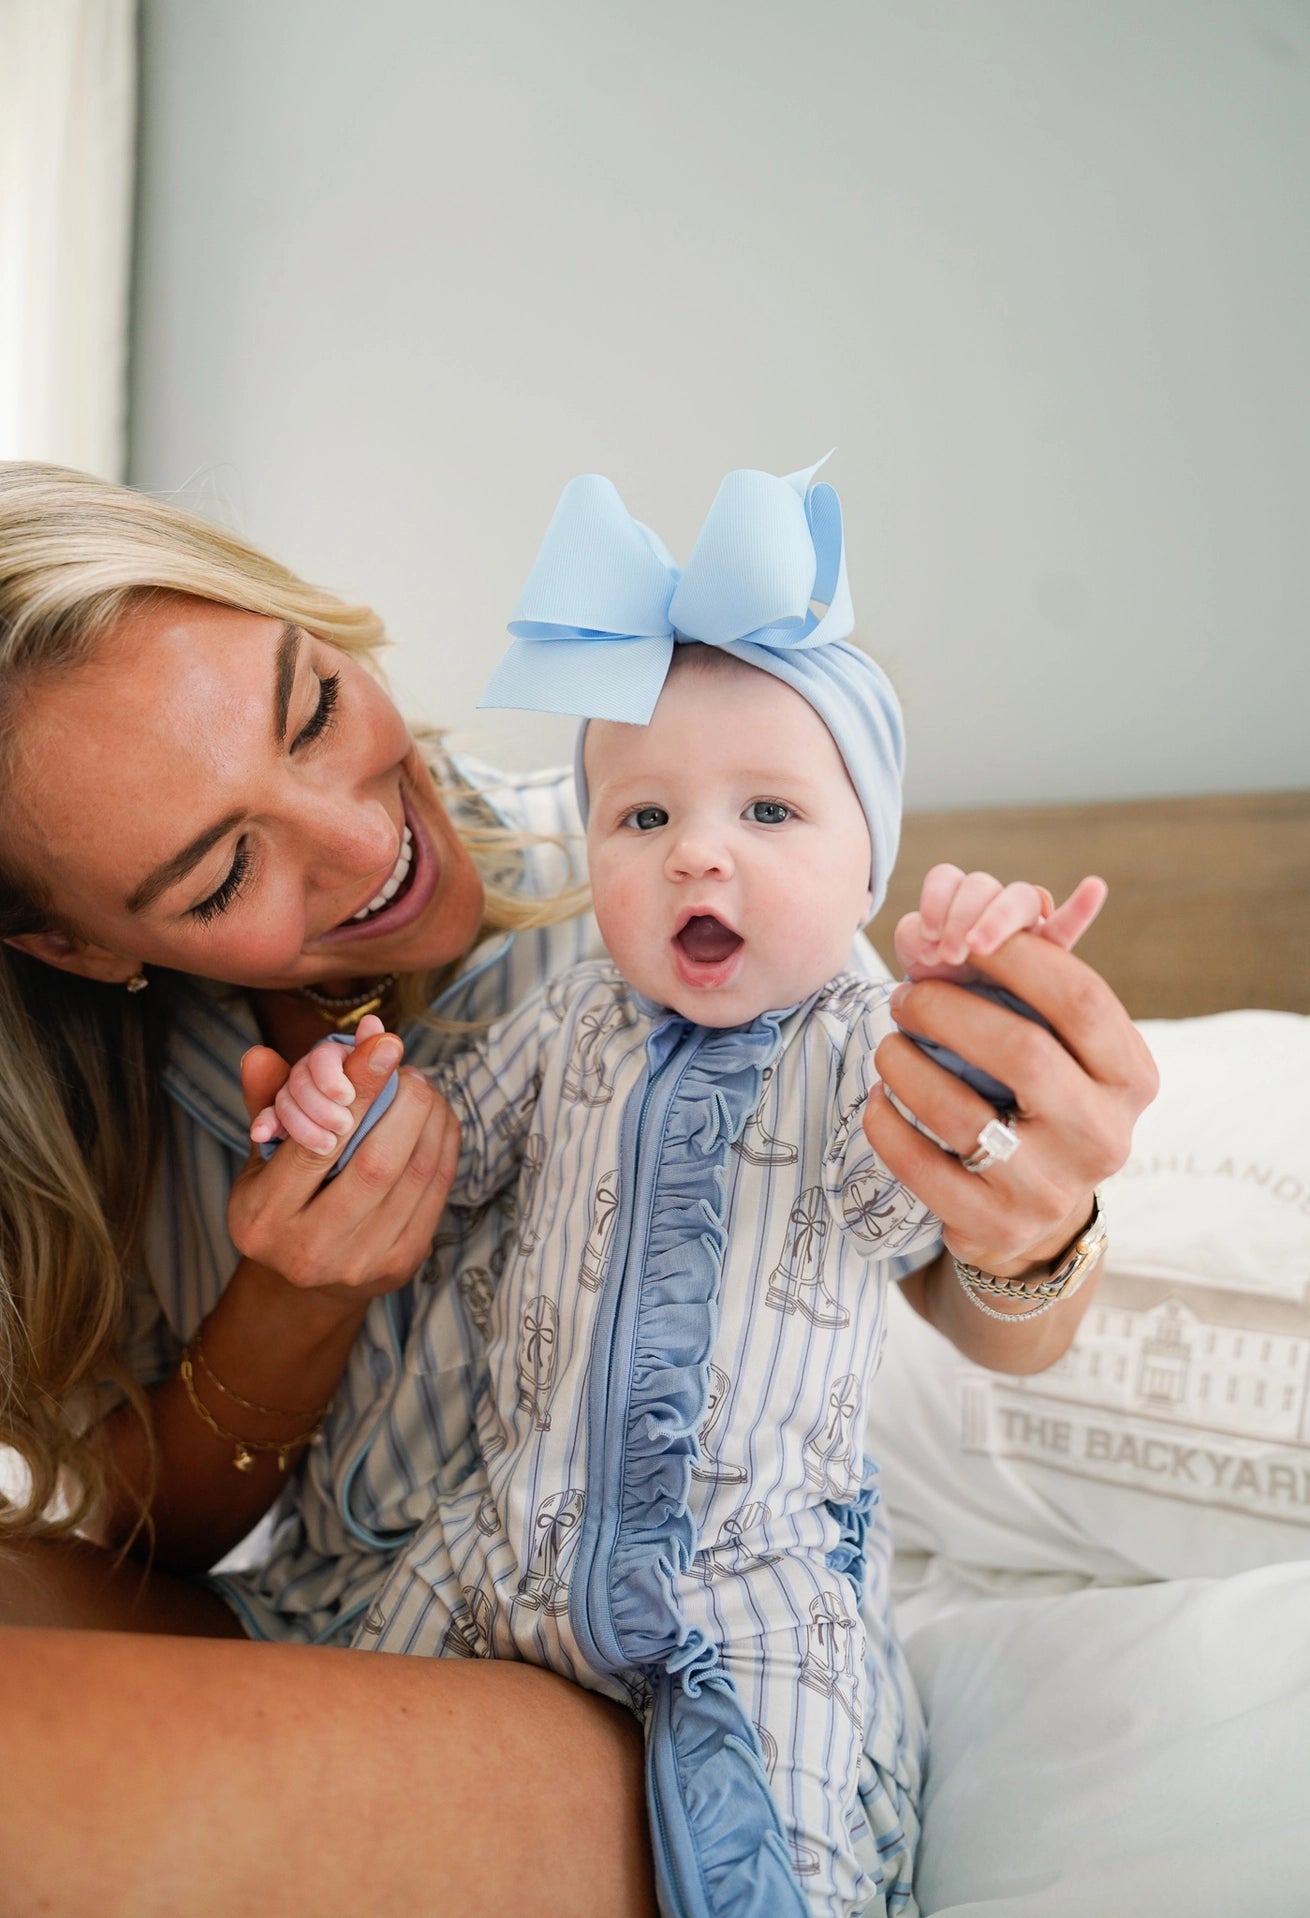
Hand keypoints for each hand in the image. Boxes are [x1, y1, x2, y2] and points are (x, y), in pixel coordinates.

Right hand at [230, 1023, 460, 1303]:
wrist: (305, 1285)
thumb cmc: (282, 1203)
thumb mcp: (260, 1158)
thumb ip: (263, 1103)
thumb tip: (259, 1054)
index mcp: (263, 1217)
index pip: (316, 1145)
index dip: (357, 1090)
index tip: (384, 1044)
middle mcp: (308, 1249)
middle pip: (375, 1163)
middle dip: (404, 1103)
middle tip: (410, 1069)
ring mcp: (360, 1263)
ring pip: (414, 1175)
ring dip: (430, 1120)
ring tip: (424, 1089)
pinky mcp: (401, 1265)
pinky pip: (436, 1193)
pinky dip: (443, 1146)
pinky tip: (439, 1120)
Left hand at [865, 931, 1156, 1276]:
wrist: (1038, 1213)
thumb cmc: (1042, 1100)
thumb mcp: (1066, 1050)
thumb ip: (1043, 986)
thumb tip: (1011, 908)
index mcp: (1131, 1078)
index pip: (1081, 999)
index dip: (1015, 957)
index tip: (961, 938)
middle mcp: (1104, 1137)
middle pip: (1021, 1051)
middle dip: (946, 1010)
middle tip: (903, 996)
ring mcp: (1051, 1190)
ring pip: (960, 1112)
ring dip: (905, 1066)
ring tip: (887, 1046)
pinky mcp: (996, 1226)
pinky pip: (922, 1166)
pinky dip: (887, 1125)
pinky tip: (879, 1101)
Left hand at [895, 865, 1106, 982]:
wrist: (961, 1031)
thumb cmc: (938, 987)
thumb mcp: (917, 963)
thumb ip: (914, 939)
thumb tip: (923, 934)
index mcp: (955, 904)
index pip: (948, 878)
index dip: (935, 899)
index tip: (927, 936)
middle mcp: (992, 908)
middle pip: (982, 884)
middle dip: (962, 914)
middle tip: (950, 953)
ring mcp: (1025, 928)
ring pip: (1019, 897)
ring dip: (996, 919)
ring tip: (977, 950)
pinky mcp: (1051, 954)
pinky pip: (1068, 926)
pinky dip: (1080, 908)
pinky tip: (1093, 888)